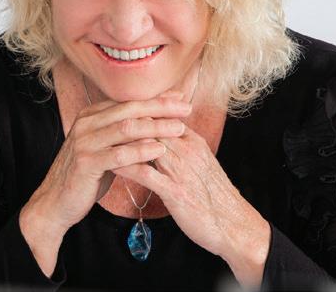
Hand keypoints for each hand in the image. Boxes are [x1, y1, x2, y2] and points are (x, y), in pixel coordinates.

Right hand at [20, 97, 190, 275]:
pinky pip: (119, 154)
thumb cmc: (86, 174)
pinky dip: (141, 150)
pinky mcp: (86, 162)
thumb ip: (122, 134)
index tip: (180, 98)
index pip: (128, 102)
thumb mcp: (104, 148)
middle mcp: (86, 123)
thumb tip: (153, 121)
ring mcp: (84, 141)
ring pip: (126, 128)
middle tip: (186, 108)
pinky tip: (159, 150)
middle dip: (160, 108)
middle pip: (129, 109)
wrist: (56, 201)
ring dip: (156, 127)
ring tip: (179, 128)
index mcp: (91, 116)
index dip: (155, 99)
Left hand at [113, 117, 269, 287]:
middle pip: (152, 125)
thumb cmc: (214, 196)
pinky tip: (110, 164)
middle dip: (125, 120)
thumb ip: (181, 147)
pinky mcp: (176, 192)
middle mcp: (187, 150)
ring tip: (100, 137)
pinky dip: (128, 167)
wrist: (235, 225)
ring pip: (147, 145)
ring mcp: (182, 170)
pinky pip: (147, 174)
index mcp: (193, 141)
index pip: (162, 116)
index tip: (115, 109)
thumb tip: (161, 136)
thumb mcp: (200, 163)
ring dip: (122, 140)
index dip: (138, 111)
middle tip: (101, 118)